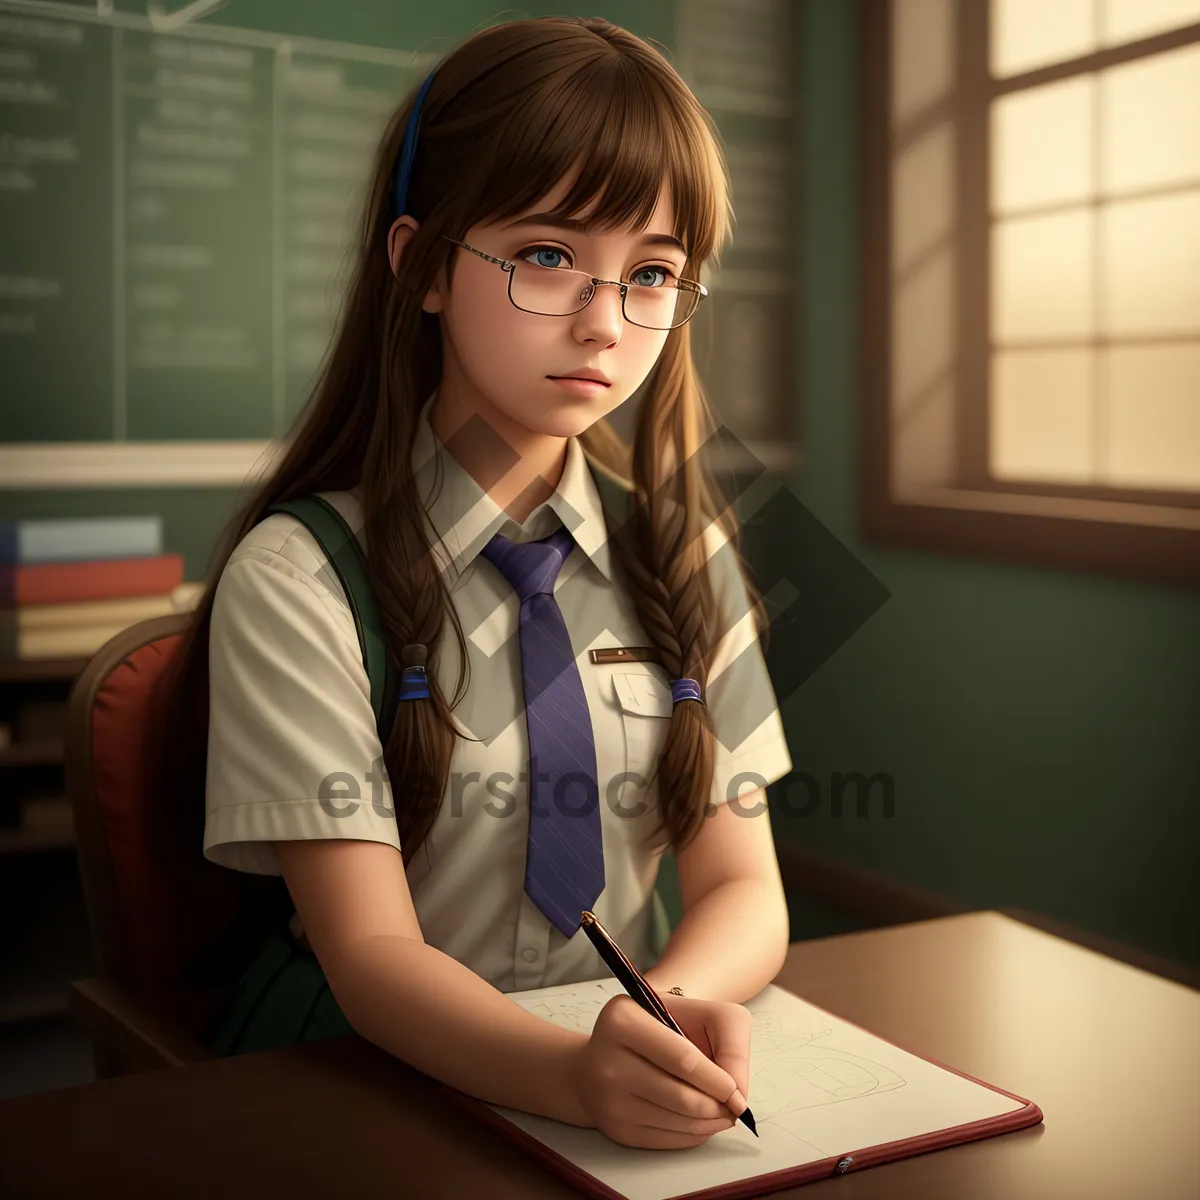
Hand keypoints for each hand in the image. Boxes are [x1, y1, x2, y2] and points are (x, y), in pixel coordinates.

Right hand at [566, 993, 750, 1148]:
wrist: (613, 1049)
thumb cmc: (663, 1026)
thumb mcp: (699, 1011)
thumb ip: (730, 1041)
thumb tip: (737, 1096)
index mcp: (624, 1020)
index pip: (683, 1060)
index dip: (718, 1080)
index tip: (736, 1091)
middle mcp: (607, 1060)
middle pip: (681, 1097)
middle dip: (717, 1106)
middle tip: (734, 1106)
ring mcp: (608, 1098)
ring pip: (677, 1122)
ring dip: (710, 1123)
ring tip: (722, 1112)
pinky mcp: (615, 1128)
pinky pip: (666, 1140)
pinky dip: (694, 1134)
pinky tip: (701, 1120)